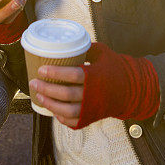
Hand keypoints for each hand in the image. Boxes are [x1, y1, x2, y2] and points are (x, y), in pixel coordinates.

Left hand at [32, 43, 159, 129]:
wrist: (131, 90)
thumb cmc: (115, 68)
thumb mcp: (103, 53)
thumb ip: (85, 48)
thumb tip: (65, 43)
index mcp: (96, 76)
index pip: (72, 75)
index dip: (55, 73)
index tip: (41, 69)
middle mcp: (94, 94)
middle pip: (66, 94)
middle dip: (46, 89)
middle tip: (34, 82)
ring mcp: (92, 108)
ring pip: (67, 110)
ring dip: (50, 104)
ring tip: (39, 95)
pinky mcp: (92, 118)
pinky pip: (73, 121)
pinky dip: (61, 117)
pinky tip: (53, 110)